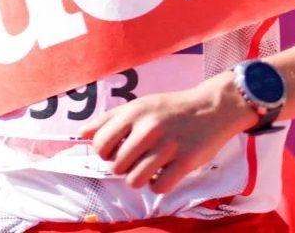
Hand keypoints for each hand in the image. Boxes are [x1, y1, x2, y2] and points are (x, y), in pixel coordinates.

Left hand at [79, 75, 255, 192]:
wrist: (212, 108)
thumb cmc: (170, 109)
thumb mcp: (139, 105)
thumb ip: (109, 119)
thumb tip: (82, 134)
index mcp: (134, 113)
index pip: (100, 144)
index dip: (104, 153)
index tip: (116, 150)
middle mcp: (149, 129)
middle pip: (116, 165)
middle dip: (123, 167)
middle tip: (136, 159)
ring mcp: (168, 146)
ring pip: (135, 180)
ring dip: (139, 179)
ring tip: (148, 169)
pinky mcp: (187, 162)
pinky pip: (159, 187)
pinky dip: (158, 185)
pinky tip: (164, 174)